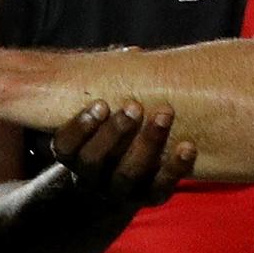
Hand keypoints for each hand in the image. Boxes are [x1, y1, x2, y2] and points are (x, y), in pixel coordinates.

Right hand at [52, 100, 195, 206]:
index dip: (80, 126)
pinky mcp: (147, 199)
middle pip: (94, 160)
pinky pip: (160, 189)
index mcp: (72, 156)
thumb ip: (106, 88)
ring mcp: (119, 192)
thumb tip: (131, 54)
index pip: (65, 146)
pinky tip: (188, 146)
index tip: (101, 103)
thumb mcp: (98, 115)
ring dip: (148, 143)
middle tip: (134, 106)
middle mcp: (91, 177)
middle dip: (115, 132)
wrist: (114, 186)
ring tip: (164, 113)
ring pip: (128, 174)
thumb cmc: (107, 132)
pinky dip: (174, 168)